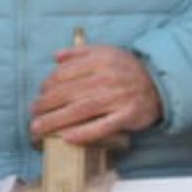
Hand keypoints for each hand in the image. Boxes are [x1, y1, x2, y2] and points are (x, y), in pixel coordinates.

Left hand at [28, 41, 160, 145]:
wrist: (160, 84)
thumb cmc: (127, 70)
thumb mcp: (106, 52)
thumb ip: (80, 53)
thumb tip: (56, 56)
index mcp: (100, 60)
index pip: (66, 74)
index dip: (47, 86)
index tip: (39, 96)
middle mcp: (107, 78)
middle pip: (68, 93)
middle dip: (45, 105)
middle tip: (32, 115)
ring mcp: (117, 98)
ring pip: (80, 110)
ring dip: (55, 121)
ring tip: (38, 129)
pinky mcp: (127, 116)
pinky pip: (102, 127)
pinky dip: (84, 133)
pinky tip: (67, 138)